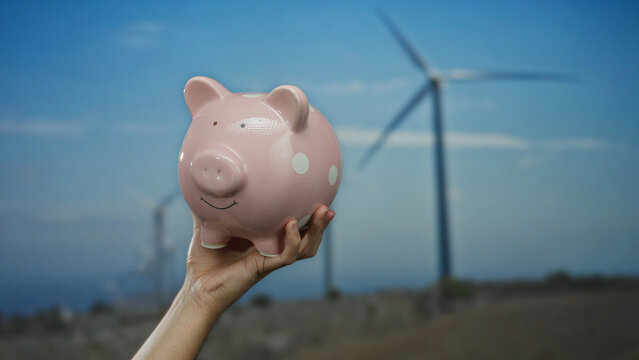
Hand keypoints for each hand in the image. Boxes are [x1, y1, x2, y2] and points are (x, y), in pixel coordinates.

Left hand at [184, 205, 334, 315]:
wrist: (197, 288)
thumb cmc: (202, 262)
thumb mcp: (207, 226)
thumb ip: (209, 207)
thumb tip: (203, 181)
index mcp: (264, 239)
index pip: (292, 227)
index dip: (306, 216)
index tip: (316, 196)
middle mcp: (272, 249)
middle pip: (306, 237)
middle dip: (320, 224)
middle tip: (328, 206)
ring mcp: (270, 259)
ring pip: (304, 248)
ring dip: (317, 232)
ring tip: (323, 212)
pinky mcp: (264, 268)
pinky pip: (286, 255)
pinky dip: (294, 241)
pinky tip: (293, 226)